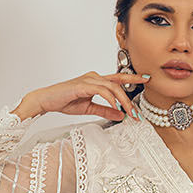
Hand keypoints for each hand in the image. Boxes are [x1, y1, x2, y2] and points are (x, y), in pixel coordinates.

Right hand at [16, 70, 150, 123]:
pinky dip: (111, 99)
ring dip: (123, 101)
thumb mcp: (89, 108)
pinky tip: (116, 106)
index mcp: (96, 81)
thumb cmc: (65, 101)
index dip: (133, 78)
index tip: (147, 79)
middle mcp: (94, 77)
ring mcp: (89, 80)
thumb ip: (106, 110)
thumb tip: (121, 115)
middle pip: (119, 82)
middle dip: (131, 97)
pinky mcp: (83, 85)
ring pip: (113, 87)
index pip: (118, 78)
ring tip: (129, 113)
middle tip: (138, 112)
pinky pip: (102, 90)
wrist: (46, 101)